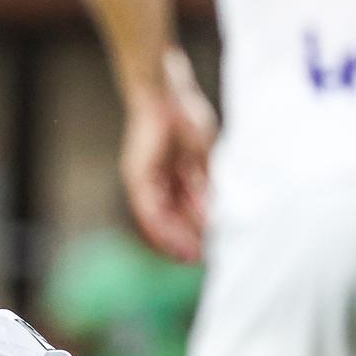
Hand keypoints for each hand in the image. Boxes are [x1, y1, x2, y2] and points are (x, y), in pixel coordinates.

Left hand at [120, 51, 215, 263]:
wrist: (167, 96)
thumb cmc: (188, 119)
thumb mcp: (206, 159)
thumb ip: (209, 187)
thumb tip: (218, 215)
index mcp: (177, 177)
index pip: (188, 210)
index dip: (200, 229)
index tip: (213, 246)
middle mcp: (160, 184)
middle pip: (173, 220)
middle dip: (189, 240)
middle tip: (203, 259)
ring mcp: (147, 182)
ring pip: (160, 221)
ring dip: (176, 241)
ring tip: (191, 257)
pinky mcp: (138, 180)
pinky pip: (149, 212)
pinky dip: (162, 229)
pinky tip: (175, 243)